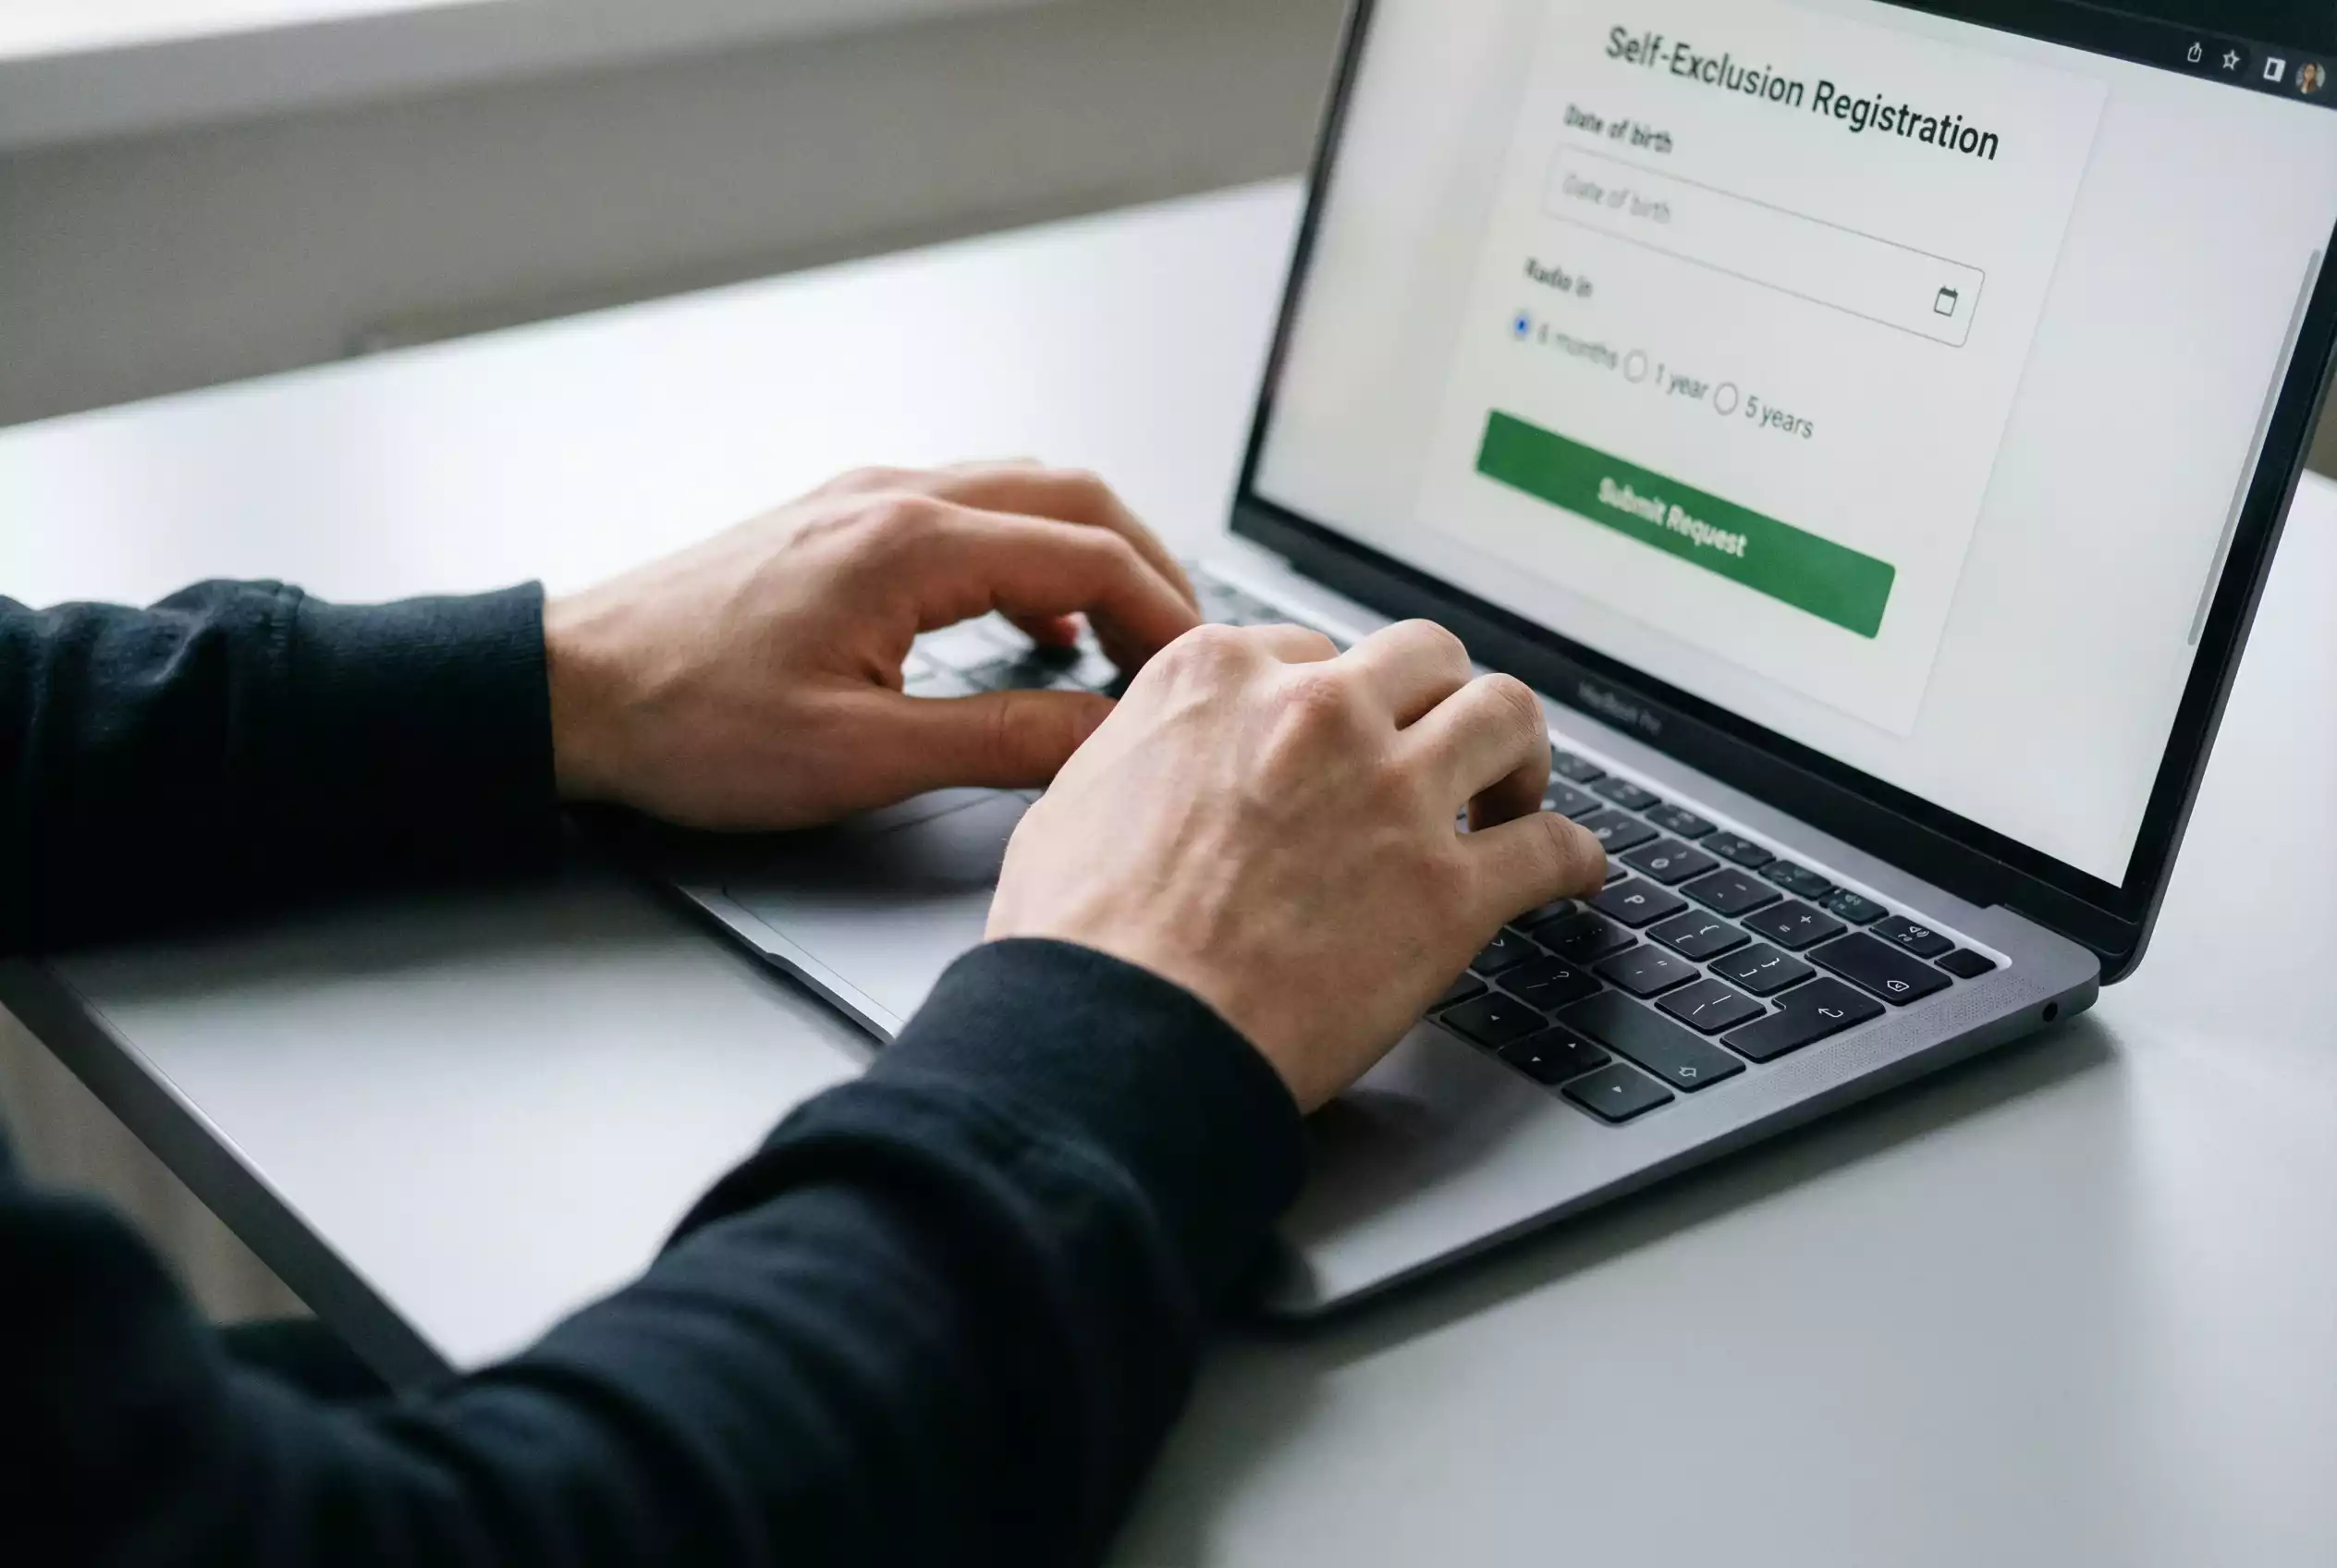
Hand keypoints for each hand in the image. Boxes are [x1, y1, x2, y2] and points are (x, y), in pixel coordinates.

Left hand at [544, 463, 1199, 828]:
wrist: (568, 691)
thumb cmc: (689, 723)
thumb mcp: (861, 757)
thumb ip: (1003, 739)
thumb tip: (1106, 736)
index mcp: (910, 544)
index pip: (1089, 553)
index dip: (1166, 613)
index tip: (1199, 671)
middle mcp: (893, 496)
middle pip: (1071, 494)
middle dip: (1146, 566)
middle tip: (1181, 645)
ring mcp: (862, 498)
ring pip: (1021, 492)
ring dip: (1087, 552)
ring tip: (1120, 638)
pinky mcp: (837, 521)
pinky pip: (968, 510)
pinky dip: (1027, 552)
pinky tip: (1028, 623)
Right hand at [987, 621, 1607, 1111]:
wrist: (1117, 1039)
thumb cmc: (1079, 943)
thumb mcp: (1070, 801)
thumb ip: (1134, 755)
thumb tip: (1147, 760)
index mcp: (1219, 679)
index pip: (1310, 649)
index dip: (1334, 698)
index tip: (1345, 735)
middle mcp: (1316, 714)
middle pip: (1424, 658)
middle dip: (1437, 698)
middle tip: (1440, 747)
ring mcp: (1391, 796)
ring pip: (1507, 715)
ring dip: (1518, 752)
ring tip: (1514, 791)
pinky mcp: (1449, 892)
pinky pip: (1552, 848)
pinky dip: (1574, 858)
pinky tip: (1573, 872)